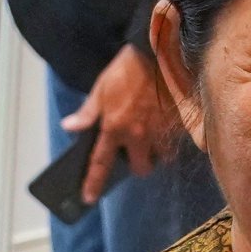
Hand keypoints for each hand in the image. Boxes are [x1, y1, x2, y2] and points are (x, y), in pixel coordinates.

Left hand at [67, 44, 184, 190]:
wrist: (159, 53)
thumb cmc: (127, 69)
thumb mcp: (101, 88)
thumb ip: (88, 112)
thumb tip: (70, 127)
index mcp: (115, 128)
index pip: (101, 163)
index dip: (94, 183)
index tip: (88, 199)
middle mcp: (138, 136)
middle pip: (141, 168)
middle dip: (139, 164)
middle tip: (136, 152)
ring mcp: (161, 132)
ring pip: (163, 157)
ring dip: (158, 152)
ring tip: (155, 137)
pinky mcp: (180, 125)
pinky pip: (177, 142)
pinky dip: (172, 139)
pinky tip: (168, 126)